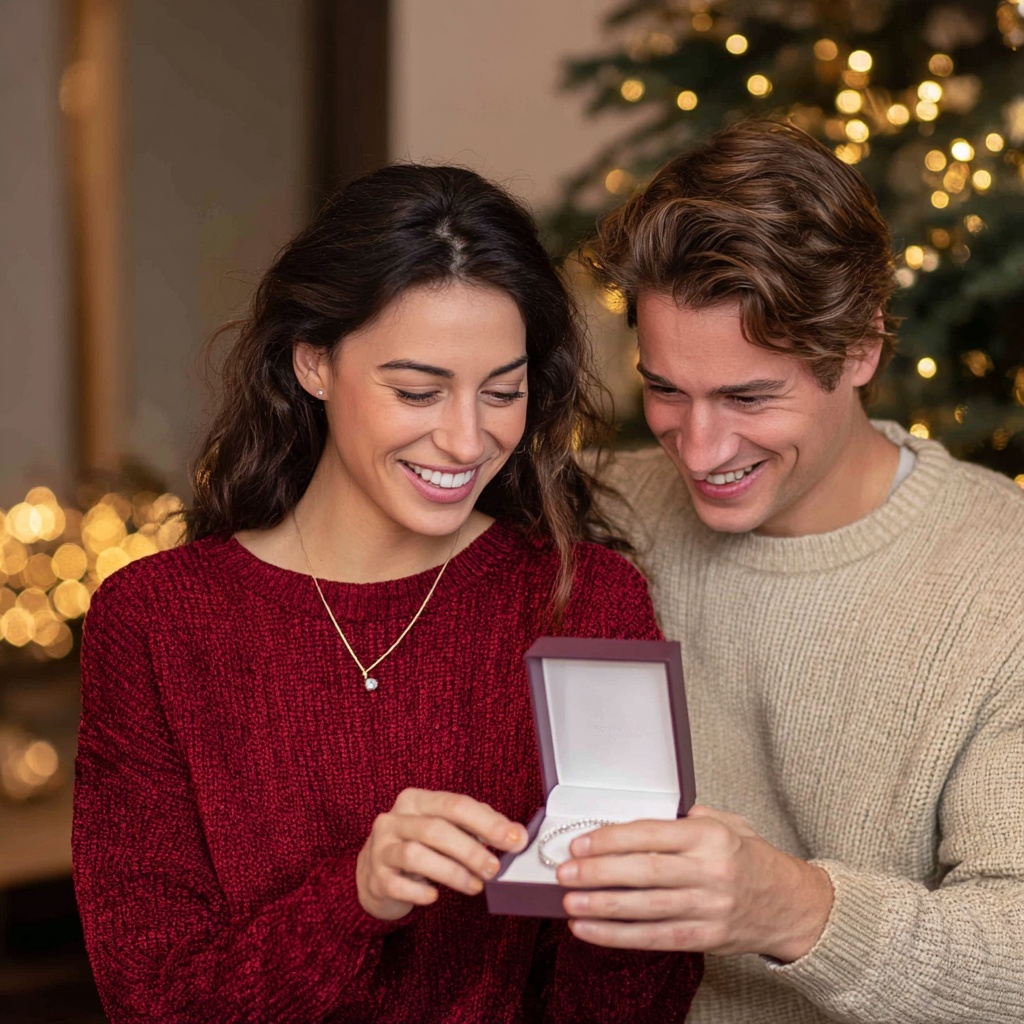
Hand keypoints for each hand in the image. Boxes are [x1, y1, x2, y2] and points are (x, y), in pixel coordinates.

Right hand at [356, 788, 526, 920]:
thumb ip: (477, 827)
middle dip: (471, 850)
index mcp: (416, 800)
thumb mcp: (444, 828)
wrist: (373, 873)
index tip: (514, 838)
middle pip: (436, 828)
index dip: (487, 822)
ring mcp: (381, 847)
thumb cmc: (418, 846)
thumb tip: (516, 834)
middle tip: (495, 868)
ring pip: (416, 854)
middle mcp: (395, 819)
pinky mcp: (375, 877)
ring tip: (475, 886)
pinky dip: (419, 891)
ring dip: (452, 872)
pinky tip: (435, 896)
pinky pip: (397, 884)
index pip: (455, 804)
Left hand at [556, 805, 833, 960]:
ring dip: (602, 906)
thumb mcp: (727, 823)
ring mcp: (709, 907)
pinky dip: (618, 936)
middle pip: (644, 871)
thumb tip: (634, 818)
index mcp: (710, 836)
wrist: (792, 905)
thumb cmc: (752, 860)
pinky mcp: (707, 937)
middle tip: (565, 872)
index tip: (581, 843)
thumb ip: (684, 817)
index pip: (651, 834)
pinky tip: (590, 930)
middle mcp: (710, 871)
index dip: (611, 839)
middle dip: (599, 872)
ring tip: (569, 901)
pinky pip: (655, 938)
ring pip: (646, 907)